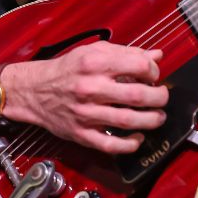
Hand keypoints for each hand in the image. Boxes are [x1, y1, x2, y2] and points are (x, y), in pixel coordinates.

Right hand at [0, 41, 168, 153]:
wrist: (34, 90)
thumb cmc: (67, 69)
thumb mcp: (94, 52)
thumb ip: (127, 53)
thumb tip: (157, 56)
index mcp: (95, 62)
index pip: (137, 66)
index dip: (153, 71)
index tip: (153, 75)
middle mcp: (90, 87)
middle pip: (136, 95)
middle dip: (158, 97)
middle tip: (162, 97)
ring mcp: (85, 113)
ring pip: (127, 120)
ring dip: (150, 120)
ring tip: (158, 117)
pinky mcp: (81, 133)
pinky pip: (110, 144)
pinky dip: (129, 144)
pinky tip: (138, 138)